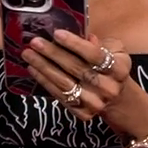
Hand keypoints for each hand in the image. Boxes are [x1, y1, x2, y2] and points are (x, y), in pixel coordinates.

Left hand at [22, 29, 147, 131]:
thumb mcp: (113, 50)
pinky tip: (33, 69)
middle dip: (53, 53)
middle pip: (76, 69)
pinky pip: (60, 96)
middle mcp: (109, 88)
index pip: (94, 55)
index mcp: (119, 69)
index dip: (74, 44)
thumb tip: (84, 34)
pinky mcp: (83, 114)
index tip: (56, 33)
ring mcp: (96, 103)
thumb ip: (99, 42)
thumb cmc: (109, 66)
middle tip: (34, 42)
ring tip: (28, 54)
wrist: (116, 96)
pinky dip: (44, 82)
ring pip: (65, 83)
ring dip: (43, 67)